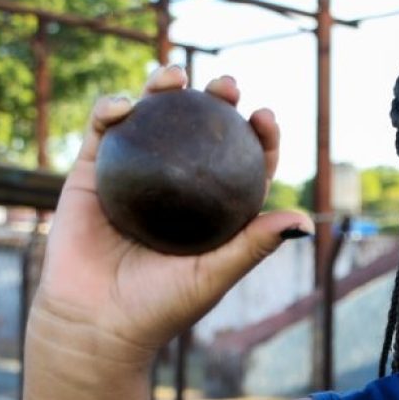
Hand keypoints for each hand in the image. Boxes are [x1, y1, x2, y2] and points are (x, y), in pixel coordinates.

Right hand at [31, 65, 313, 363]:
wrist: (94, 324)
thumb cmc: (159, 309)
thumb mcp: (215, 276)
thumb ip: (255, 245)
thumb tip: (306, 219)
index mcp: (209, 208)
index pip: (240, 161)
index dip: (258, 135)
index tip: (264, 117)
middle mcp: (174, 186)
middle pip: (198, 129)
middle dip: (216, 98)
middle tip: (227, 86)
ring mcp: (133, 174)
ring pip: (152, 118)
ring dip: (164, 87)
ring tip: (176, 76)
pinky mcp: (92, 173)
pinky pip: (102, 131)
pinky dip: (111, 109)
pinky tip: (124, 105)